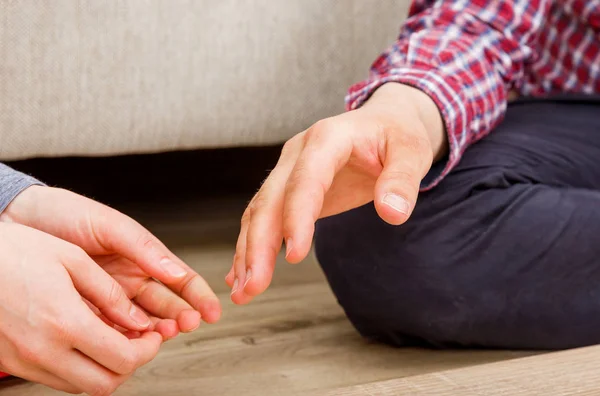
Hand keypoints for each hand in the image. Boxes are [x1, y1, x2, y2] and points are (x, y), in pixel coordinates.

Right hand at [0, 222, 161, 393]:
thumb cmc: (13, 252)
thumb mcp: (71, 259)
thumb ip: (110, 293)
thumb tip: (138, 319)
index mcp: (65, 322)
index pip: (123, 358)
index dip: (148, 350)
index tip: (154, 335)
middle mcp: (45, 351)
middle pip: (105, 383)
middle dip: (132, 364)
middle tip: (140, 342)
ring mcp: (26, 362)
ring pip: (81, 387)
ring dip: (106, 369)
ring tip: (115, 340)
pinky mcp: (13, 363)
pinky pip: (57, 379)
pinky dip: (80, 368)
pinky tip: (86, 343)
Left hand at [1, 186, 221, 333]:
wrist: (19, 221)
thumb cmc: (66, 214)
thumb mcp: (109, 225)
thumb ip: (143, 248)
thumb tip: (175, 271)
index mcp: (144, 257)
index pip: (180, 280)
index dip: (199, 296)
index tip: (212, 312)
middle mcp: (131, 280)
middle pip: (165, 306)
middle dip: (180, 317)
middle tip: (186, 325)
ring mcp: (110, 297)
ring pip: (140, 322)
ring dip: (154, 330)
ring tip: (160, 334)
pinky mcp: (86, 310)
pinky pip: (108, 329)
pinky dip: (121, 337)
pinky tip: (128, 340)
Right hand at [226, 83, 446, 303]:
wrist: (382, 122)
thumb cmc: (397, 135)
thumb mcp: (412, 150)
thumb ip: (402, 180)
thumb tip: (392, 214)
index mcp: (328, 138)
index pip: (306, 179)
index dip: (297, 216)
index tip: (294, 256)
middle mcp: (299, 152)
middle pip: (271, 199)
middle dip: (258, 244)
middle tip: (252, 287)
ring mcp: (289, 170)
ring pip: (259, 211)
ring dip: (248, 252)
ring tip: (243, 292)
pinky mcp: (289, 189)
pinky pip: (264, 218)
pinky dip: (252, 246)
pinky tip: (241, 274)